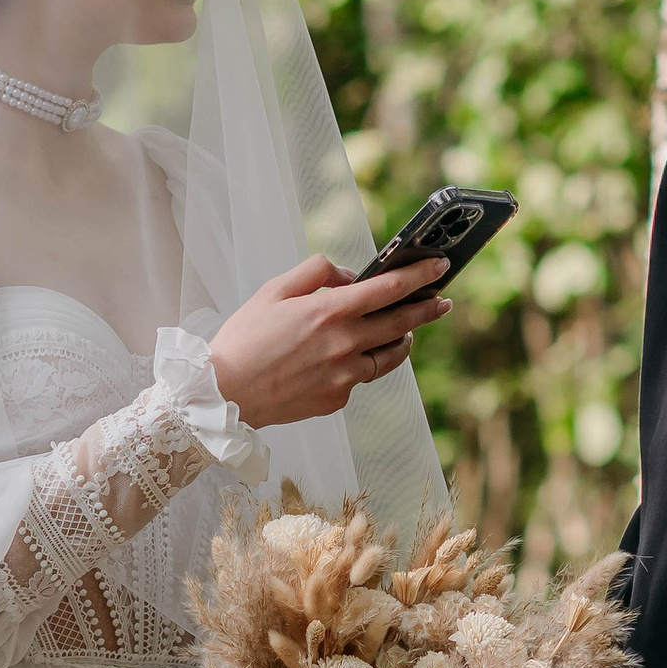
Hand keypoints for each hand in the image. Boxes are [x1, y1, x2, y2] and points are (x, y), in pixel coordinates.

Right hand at [209, 254, 447, 426]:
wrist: (224, 394)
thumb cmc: (244, 339)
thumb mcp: (273, 290)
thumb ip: (316, 273)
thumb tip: (348, 276)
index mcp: (329, 312)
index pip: (389, 288)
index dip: (419, 276)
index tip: (439, 267)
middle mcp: (344, 344)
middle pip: (401, 323)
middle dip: (426, 309)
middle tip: (442, 301)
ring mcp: (344, 376)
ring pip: (389, 356)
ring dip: (402, 340)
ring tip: (405, 332)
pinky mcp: (336, 400)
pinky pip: (359, 378)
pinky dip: (360, 365)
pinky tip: (349, 359)